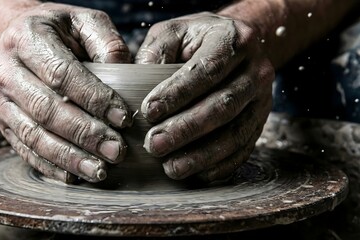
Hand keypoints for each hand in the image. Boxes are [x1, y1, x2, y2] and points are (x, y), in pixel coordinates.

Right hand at [0, 3, 132, 182]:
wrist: (17, 38)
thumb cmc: (59, 31)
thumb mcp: (83, 20)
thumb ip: (106, 41)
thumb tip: (127, 73)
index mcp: (27, 39)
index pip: (62, 75)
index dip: (95, 99)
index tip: (124, 118)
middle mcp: (6, 71)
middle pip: (46, 110)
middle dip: (85, 134)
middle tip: (117, 151)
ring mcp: (0, 100)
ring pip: (34, 135)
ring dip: (69, 158)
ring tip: (100, 171)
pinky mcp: (2, 123)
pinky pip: (24, 149)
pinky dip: (50, 166)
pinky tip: (75, 176)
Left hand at [136, 12, 273, 181]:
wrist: (233, 45)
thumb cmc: (195, 40)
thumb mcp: (173, 32)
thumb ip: (156, 52)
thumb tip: (136, 82)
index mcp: (233, 40)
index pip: (207, 70)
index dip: (178, 93)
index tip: (149, 111)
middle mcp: (256, 70)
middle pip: (223, 105)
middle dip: (186, 129)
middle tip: (154, 145)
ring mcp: (263, 99)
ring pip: (236, 132)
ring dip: (202, 155)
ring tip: (171, 167)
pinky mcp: (261, 121)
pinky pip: (244, 148)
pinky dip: (220, 165)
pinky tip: (197, 174)